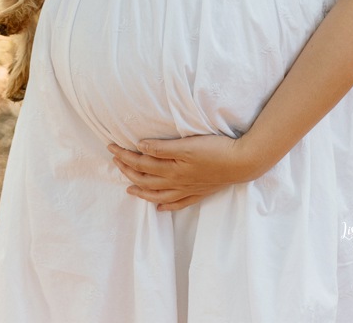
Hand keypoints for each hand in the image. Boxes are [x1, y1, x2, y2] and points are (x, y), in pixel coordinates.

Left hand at [107, 134, 253, 211]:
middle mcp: (176, 183)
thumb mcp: (187, 144)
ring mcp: (187, 190)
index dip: (124, 156)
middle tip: (115, 161)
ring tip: (129, 189)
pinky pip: (177, 204)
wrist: (241, 163)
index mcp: (171, 169)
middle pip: (145, 180)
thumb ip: (162, 148)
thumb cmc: (215, 149)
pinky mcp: (198, 193)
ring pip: (158, 195)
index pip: (141, 163)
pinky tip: (159, 208)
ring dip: (141, 191)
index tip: (111, 147)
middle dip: (127, 170)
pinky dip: (165, 206)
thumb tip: (140, 147)